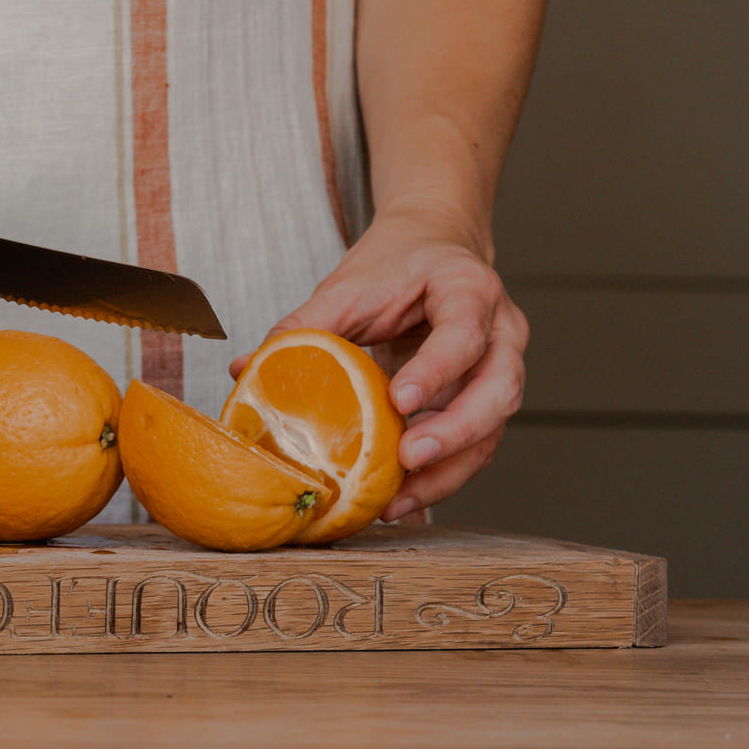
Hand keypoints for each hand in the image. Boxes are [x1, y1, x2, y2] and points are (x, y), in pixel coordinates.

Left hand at [231, 209, 527, 519]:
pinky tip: (402, 498)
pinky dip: (443, 475)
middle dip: (456, 431)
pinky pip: (477, 447)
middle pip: (499, 388)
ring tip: (398, 499)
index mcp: (468, 288)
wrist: (433, 249)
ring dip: (449, 469)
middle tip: (408, 458)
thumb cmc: (396, 266)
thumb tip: (244, 371)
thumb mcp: (349, 286)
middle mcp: (502, 330)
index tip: (398, 400)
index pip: (464, 330)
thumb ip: (304, 326)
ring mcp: (504, 368)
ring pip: (494, 427)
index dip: (435, 369)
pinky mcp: (489, 402)